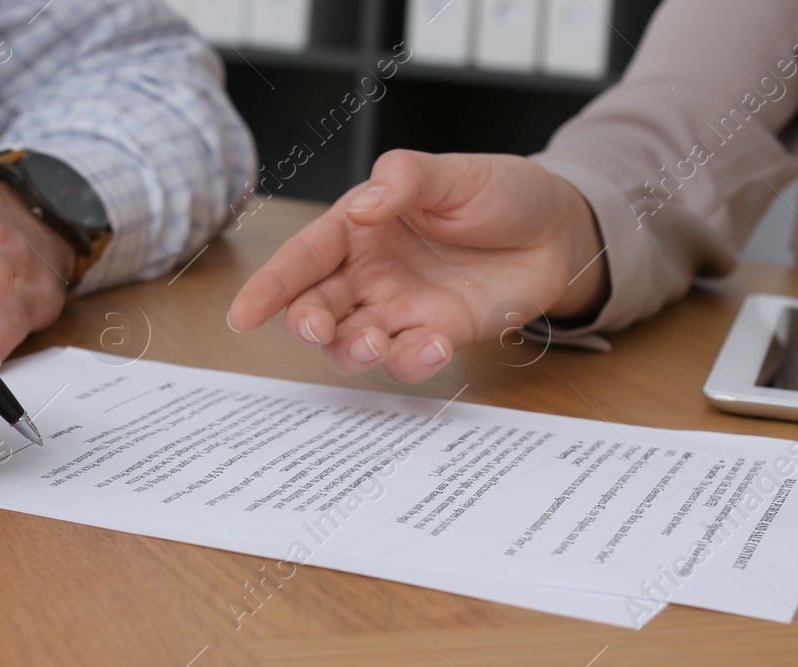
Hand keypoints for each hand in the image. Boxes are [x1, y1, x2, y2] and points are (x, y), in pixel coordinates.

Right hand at [227, 150, 608, 382]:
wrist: (556, 229)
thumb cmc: (499, 192)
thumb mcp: (452, 173)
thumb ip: (404, 181)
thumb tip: (365, 205)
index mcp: (359, 228)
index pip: (303, 257)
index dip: (269, 287)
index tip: (241, 315)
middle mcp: (369, 274)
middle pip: (315, 308)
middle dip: (308, 324)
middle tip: (320, 328)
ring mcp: (399, 309)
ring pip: (351, 344)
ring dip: (352, 351)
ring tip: (377, 342)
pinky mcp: (435, 337)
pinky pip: (407, 360)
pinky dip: (411, 362)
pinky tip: (433, 345)